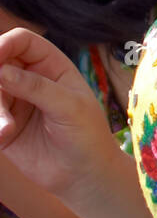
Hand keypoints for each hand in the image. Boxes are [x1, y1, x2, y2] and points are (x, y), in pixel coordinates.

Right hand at [0, 29, 116, 199]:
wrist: (84, 175)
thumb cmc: (87, 135)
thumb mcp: (69, 107)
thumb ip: (37, 87)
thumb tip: (1, 70)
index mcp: (51, 65)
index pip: (21, 42)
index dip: (5, 44)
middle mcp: (29, 78)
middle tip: (0, 99)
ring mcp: (14, 101)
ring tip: (7, 129)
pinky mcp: (3, 124)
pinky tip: (4, 137)